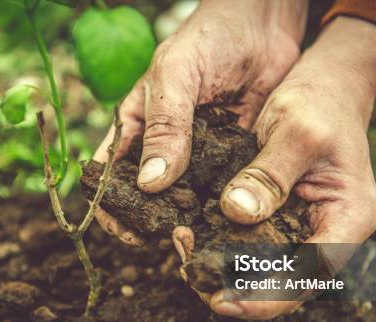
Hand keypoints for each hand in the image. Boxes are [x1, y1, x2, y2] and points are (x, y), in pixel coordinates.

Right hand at [93, 0, 308, 243]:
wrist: (265, 26)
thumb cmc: (209, 39)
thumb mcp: (176, 75)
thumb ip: (164, 126)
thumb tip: (149, 184)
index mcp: (137, 127)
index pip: (110, 176)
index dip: (111, 207)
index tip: (126, 231)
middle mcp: (164, 148)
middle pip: (147, 198)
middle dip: (151, 222)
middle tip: (170, 240)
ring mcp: (198, 157)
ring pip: (185, 201)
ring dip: (189, 221)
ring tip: (200, 239)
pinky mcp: (231, 160)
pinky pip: (223, 190)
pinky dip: (223, 209)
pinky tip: (230, 224)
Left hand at [176, 16, 375, 319]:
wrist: (327, 84)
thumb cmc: (322, 102)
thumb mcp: (296, 132)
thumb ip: (268, 175)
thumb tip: (235, 213)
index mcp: (348, 219)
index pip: (309, 276)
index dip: (267, 297)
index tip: (223, 301)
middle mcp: (329, 233)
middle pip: (285, 284)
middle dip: (237, 287)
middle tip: (190, 273)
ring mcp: (305, 228)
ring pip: (264, 269)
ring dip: (224, 269)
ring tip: (184, 251)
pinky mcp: (281, 217)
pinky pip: (251, 244)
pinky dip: (222, 245)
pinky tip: (191, 234)